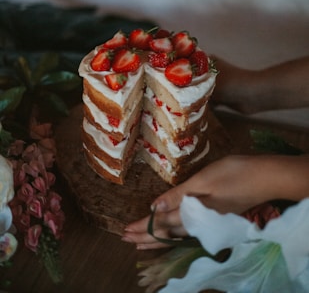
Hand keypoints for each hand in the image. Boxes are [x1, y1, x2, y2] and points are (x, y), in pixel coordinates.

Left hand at [122, 154, 278, 249]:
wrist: (265, 178)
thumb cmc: (233, 173)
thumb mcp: (203, 180)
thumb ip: (179, 195)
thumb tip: (154, 208)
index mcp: (194, 214)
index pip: (162, 223)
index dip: (143, 227)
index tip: (125, 230)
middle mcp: (200, 223)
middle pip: (167, 234)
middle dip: (145, 237)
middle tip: (125, 239)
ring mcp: (208, 223)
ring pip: (176, 235)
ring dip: (157, 238)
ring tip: (140, 242)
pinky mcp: (214, 219)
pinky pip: (187, 231)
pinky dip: (172, 235)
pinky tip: (170, 234)